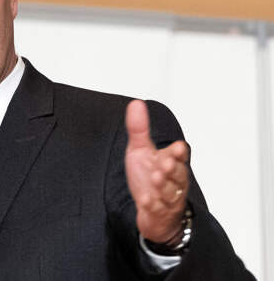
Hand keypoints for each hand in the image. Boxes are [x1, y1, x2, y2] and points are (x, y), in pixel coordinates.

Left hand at [125, 100, 188, 242]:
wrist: (151, 209)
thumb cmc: (148, 177)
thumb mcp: (140, 150)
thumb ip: (139, 129)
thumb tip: (136, 103)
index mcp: (170, 161)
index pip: (179, 155)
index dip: (178, 152)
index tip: (176, 147)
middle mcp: (172, 180)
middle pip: (177, 174)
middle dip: (172, 168)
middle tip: (166, 163)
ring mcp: (167, 198)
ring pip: (169, 192)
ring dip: (163, 185)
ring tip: (156, 177)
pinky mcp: (158, 213)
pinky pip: (158, 210)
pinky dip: (153, 206)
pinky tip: (147, 201)